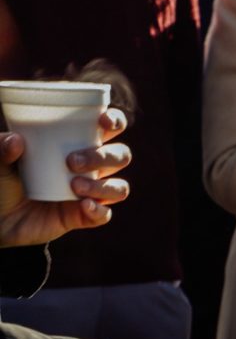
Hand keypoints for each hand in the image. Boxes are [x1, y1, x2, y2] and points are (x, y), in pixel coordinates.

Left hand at [0, 109, 130, 247]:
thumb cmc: (1, 181)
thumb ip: (1, 147)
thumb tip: (16, 140)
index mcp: (76, 144)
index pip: (109, 129)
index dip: (115, 121)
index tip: (103, 121)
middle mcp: (89, 168)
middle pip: (120, 156)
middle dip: (104, 156)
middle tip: (71, 161)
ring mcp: (89, 192)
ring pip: (119, 187)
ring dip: (103, 185)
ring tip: (75, 186)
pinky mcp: (83, 217)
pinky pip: (104, 215)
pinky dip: (99, 211)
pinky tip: (84, 205)